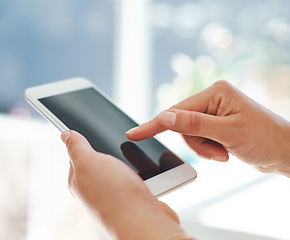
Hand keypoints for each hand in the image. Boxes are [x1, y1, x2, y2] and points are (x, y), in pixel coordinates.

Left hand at [61, 130, 183, 239]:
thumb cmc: (114, 194)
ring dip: (127, 161)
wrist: (143, 221)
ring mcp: (113, 194)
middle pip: (100, 160)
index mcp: (78, 179)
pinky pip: (134, 178)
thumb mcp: (87, 161)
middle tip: (117, 146)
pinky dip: (139, 173)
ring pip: (119, 168)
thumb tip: (65, 134)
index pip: (77, 153)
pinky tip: (142, 174)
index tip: (94, 130)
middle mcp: (93, 189)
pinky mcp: (131, 198)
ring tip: (132, 161)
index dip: (85, 140)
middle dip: (110, 150)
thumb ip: (76, 146)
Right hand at [127, 81, 289, 176]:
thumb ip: (193, 124)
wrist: (285, 152)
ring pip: (189, 135)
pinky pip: (199, 139)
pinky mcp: (216, 125)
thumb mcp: (228, 133)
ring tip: (225, 153)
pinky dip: (208, 150)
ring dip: (205, 149)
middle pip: (182, 125)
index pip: (176, 111)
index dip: (154, 124)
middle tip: (219, 152)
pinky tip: (225, 151)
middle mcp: (212, 99)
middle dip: (197, 143)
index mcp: (215, 93)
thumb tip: (164, 117)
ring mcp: (214, 112)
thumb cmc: (265, 139)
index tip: (133, 134)